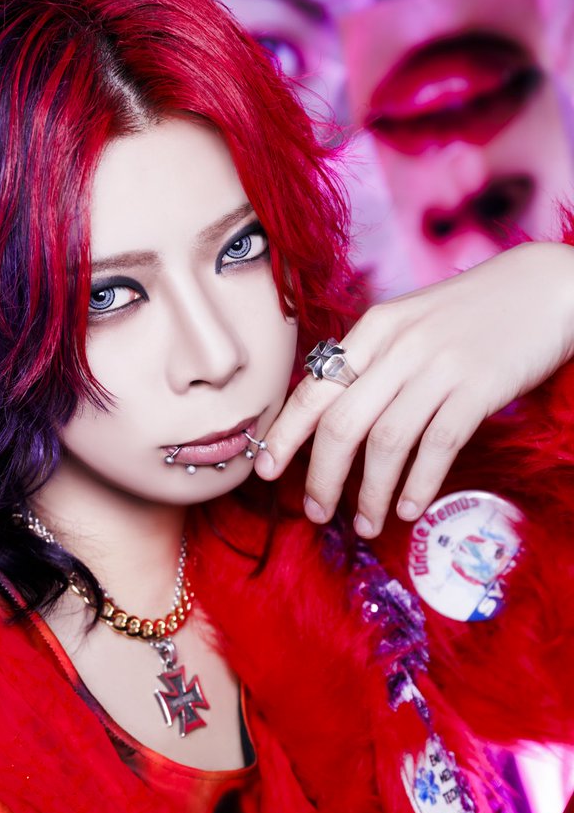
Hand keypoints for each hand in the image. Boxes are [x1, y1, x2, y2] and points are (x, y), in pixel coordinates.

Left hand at [255, 242, 573, 537]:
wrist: (546, 289)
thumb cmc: (471, 314)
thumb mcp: (410, 324)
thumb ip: (372, 362)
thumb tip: (329, 418)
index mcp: (373, 329)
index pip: (313, 389)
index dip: (285, 436)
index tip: (266, 471)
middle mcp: (399, 347)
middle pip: (341, 424)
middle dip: (322, 478)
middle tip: (317, 513)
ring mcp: (439, 367)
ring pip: (385, 443)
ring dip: (370, 494)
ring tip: (367, 524)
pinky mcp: (478, 388)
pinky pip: (437, 446)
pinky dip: (418, 484)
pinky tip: (408, 508)